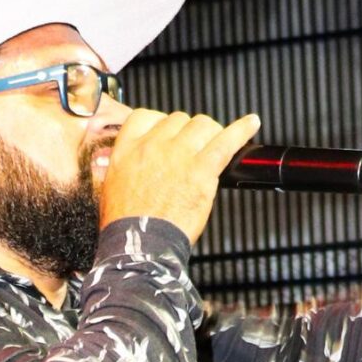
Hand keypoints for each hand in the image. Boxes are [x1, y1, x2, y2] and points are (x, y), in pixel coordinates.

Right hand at [98, 106, 261, 247]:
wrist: (141, 245)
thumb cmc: (127, 226)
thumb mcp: (110, 188)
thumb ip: (122, 167)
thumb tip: (130, 162)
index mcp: (128, 149)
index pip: (146, 116)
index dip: (160, 122)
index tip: (167, 132)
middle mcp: (154, 145)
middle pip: (179, 119)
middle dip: (186, 133)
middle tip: (191, 152)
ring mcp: (179, 154)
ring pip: (202, 124)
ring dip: (209, 134)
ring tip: (212, 147)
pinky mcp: (202, 169)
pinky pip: (227, 141)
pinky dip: (242, 130)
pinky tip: (251, 124)